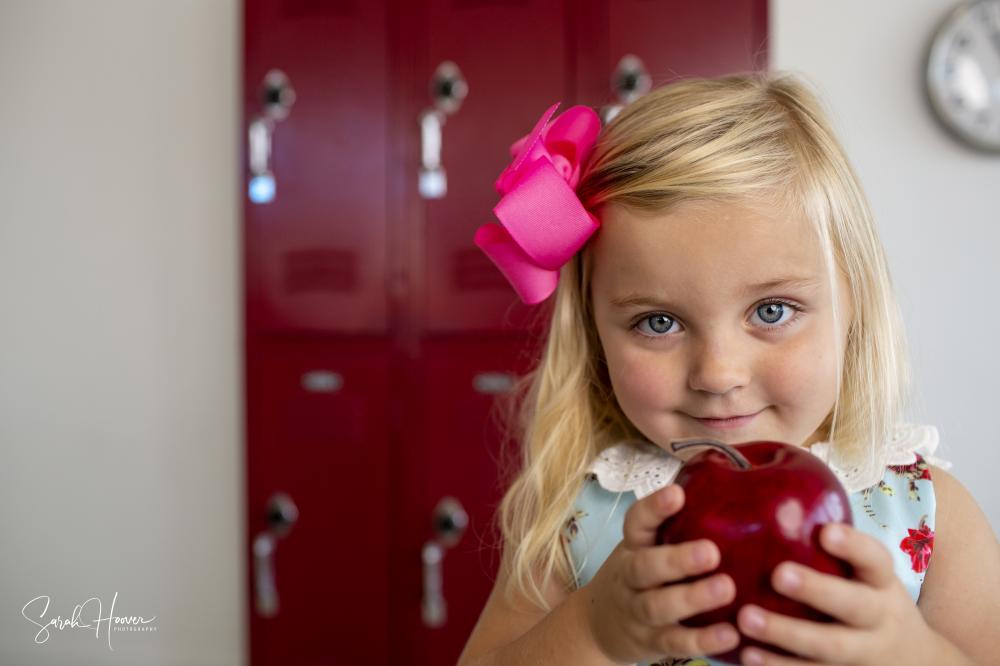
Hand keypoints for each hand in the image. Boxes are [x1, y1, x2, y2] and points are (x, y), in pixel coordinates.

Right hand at [581, 484, 739, 663]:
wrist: (601, 625)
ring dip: (691, 599)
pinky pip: (674, 642)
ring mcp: (638, 611)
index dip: (655, 508)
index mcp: (634, 545)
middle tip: (711, 551)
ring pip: (658, 606)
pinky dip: (701, 641)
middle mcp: (631, 576)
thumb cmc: (643, 575)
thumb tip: (740, 481)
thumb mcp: (649, 544)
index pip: (636, 521)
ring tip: (726, 589)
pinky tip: (730, 635)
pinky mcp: (650, 643)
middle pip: (645, 567)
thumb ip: (682, 522)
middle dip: (676, 559)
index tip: (677, 494)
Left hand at [735, 523, 933, 664]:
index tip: (825, 532)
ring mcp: (863, 651)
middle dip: (817, 590)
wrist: (915, 662)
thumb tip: (771, 478)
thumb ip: (832, 542)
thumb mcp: (867, 572)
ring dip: (786, 633)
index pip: (875, 558)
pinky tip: (747, 655)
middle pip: (854, 604)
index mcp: (882, 581)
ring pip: (829, 646)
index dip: (853, 545)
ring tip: (746, 617)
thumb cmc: (869, 596)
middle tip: (779, 574)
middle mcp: (878, 616)